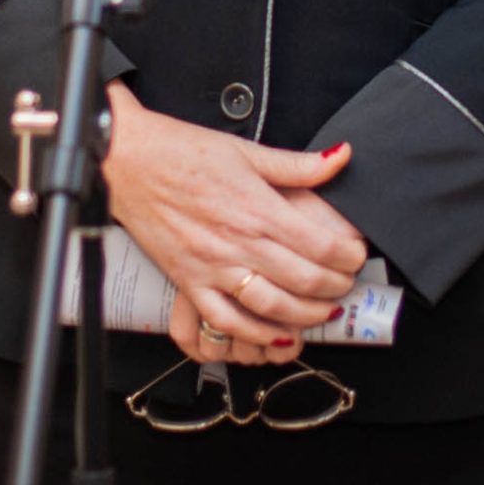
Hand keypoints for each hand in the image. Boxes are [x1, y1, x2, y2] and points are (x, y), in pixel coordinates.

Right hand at [101, 81, 366, 365]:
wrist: (127, 161)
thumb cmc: (182, 152)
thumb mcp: (246, 151)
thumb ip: (298, 164)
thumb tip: (341, 156)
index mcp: (258, 208)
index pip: (321, 245)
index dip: (348, 257)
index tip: (356, 256)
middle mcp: (239, 242)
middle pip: (305, 280)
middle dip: (335, 288)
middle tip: (346, 285)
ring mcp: (212, 267)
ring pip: (271, 306)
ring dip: (305, 316)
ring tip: (321, 311)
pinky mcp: (188, 282)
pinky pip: (225, 321)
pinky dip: (253, 334)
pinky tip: (273, 334)